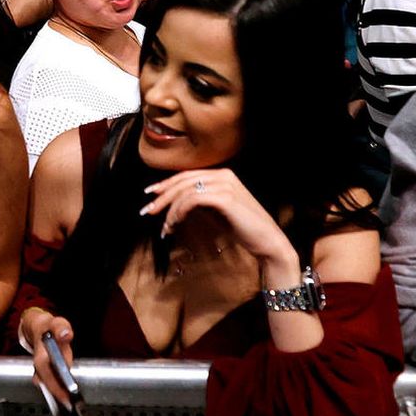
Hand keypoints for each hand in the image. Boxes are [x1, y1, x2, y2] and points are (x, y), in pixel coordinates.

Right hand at [19, 308, 103, 415]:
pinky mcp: (57, 395)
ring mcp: (50, 391)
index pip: (48, 379)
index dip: (58, 392)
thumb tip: (66, 334)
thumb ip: (60, 328)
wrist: (39, 334)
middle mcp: (43, 381)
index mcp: (42, 364)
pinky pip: (64, 414)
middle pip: (54, 406)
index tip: (71, 401)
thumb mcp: (55, 324)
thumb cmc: (49, 331)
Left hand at [140, 168, 293, 267]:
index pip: (186, 176)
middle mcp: (223, 175)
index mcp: (222, 174)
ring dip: (170, 210)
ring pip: (185, 191)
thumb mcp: (217, 211)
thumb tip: (175, 202)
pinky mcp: (225, 198)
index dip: (166, 184)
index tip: (150, 195)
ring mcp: (225, 185)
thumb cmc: (242, 228)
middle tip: (148, 211)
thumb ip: (200, 201)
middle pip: (182, 181)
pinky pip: (193, 200)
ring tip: (165, 227)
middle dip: (162, 196)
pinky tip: (175, 223)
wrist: (268, 241)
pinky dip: (179, 211)